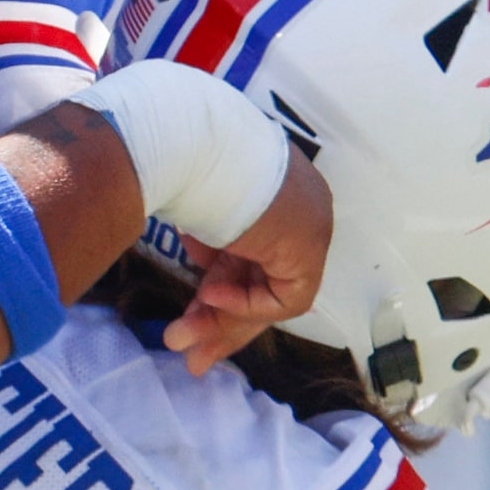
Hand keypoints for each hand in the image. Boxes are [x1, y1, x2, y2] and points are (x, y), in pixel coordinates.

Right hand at [163, 151, 331, 373]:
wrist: (188, 144)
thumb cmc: (182, 163)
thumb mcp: (197, 214)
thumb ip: (208, 248)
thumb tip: (206, 281)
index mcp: (275, 186)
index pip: (256, 251)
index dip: (224, 285)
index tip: (194, 304)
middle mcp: (299, 205)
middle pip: (262, 277)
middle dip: (221, 317)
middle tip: (187, 346)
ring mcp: (309, 226)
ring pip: (269, 294)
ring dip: (222, 322)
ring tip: (180, 343)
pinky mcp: (310, 247)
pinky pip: (284, 299)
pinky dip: (245, 305)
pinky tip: (210, 295)